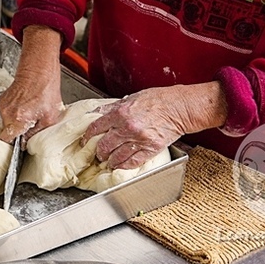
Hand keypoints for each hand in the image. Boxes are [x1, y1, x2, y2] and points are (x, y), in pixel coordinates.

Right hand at [0, 25, 64, 144]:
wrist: (39, 71)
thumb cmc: (47, 91)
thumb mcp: (50, 118)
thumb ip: (36, 134)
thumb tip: (26, 143)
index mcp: (18, 119)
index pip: (6, 140)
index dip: (12, 146)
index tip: (18, 147)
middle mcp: (7, 113)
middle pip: (7, 132)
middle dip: (17, 132)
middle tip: (30, 128)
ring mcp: (3, 105)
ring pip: (6, 122)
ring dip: (16, 122)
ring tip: (30, 114)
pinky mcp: (2, 100)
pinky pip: (6, 113)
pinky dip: (14, 113)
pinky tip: (25, 107)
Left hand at [83, 82, 226, 168]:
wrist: (179, 107)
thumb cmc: (158, 100)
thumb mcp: (131, 98)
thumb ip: (113, 107)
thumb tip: (97, 113)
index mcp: (120, 113)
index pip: (96, 127)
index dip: (88, 136)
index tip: (85, 140)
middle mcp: (127, 127)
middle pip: (104, 144)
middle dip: (98, 151)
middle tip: (97, 154)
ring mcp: (139, 139)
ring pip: (117, 155)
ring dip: (110, 160)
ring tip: (108, 161)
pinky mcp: (151, 148)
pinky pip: (133, 161)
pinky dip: (124, 165)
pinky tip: (120, 165)